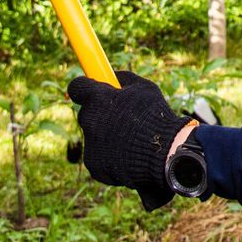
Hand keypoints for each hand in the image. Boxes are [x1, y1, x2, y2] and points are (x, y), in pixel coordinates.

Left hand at [67, 70, 190, 211]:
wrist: (164, 153)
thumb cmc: (155, 117)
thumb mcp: (144, 87)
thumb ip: (124, 78)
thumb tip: (113, 75)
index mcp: (97, 98)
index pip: (77, 87)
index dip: (85, 88)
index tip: (93, 90)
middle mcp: (88, 121)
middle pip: (87, 114)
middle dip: (100, 114)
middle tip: (121, 117)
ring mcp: (89, 145)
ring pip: (94, 136)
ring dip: (107, 135)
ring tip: (132, 139)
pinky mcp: (93, 165)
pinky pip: (98, 156)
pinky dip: (110, 156)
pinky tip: (128, 154)